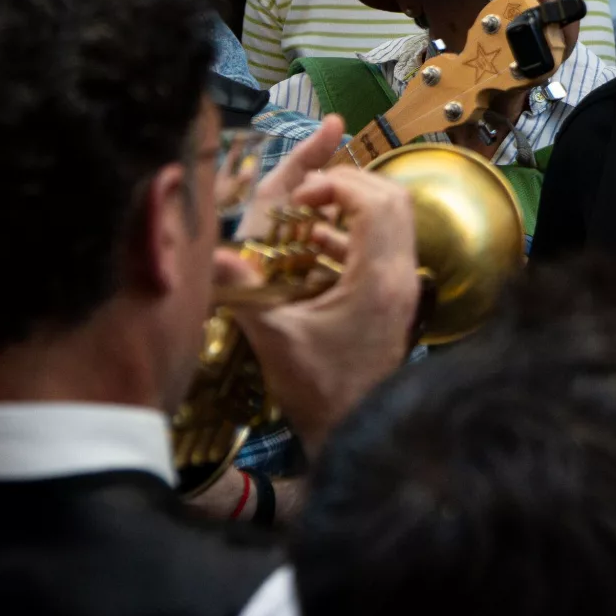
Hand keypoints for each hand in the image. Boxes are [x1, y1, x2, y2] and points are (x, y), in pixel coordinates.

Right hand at [226, 157, 421, 450]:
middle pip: (392, 200)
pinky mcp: (397, 298)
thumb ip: (245, 291)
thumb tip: (211, 254)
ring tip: (306, 213)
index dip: (336, 185)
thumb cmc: (319, 389)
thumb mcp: (275, 338)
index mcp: (378, 277)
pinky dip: (355, 235)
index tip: (299, 195)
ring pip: (394, 221)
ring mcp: (404, 286)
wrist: (357, 430)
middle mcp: (402, 274)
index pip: (374, 201)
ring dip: (355, 208)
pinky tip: (314, 245)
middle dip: (349, 186)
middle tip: (305, 196)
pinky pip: (385, 246)